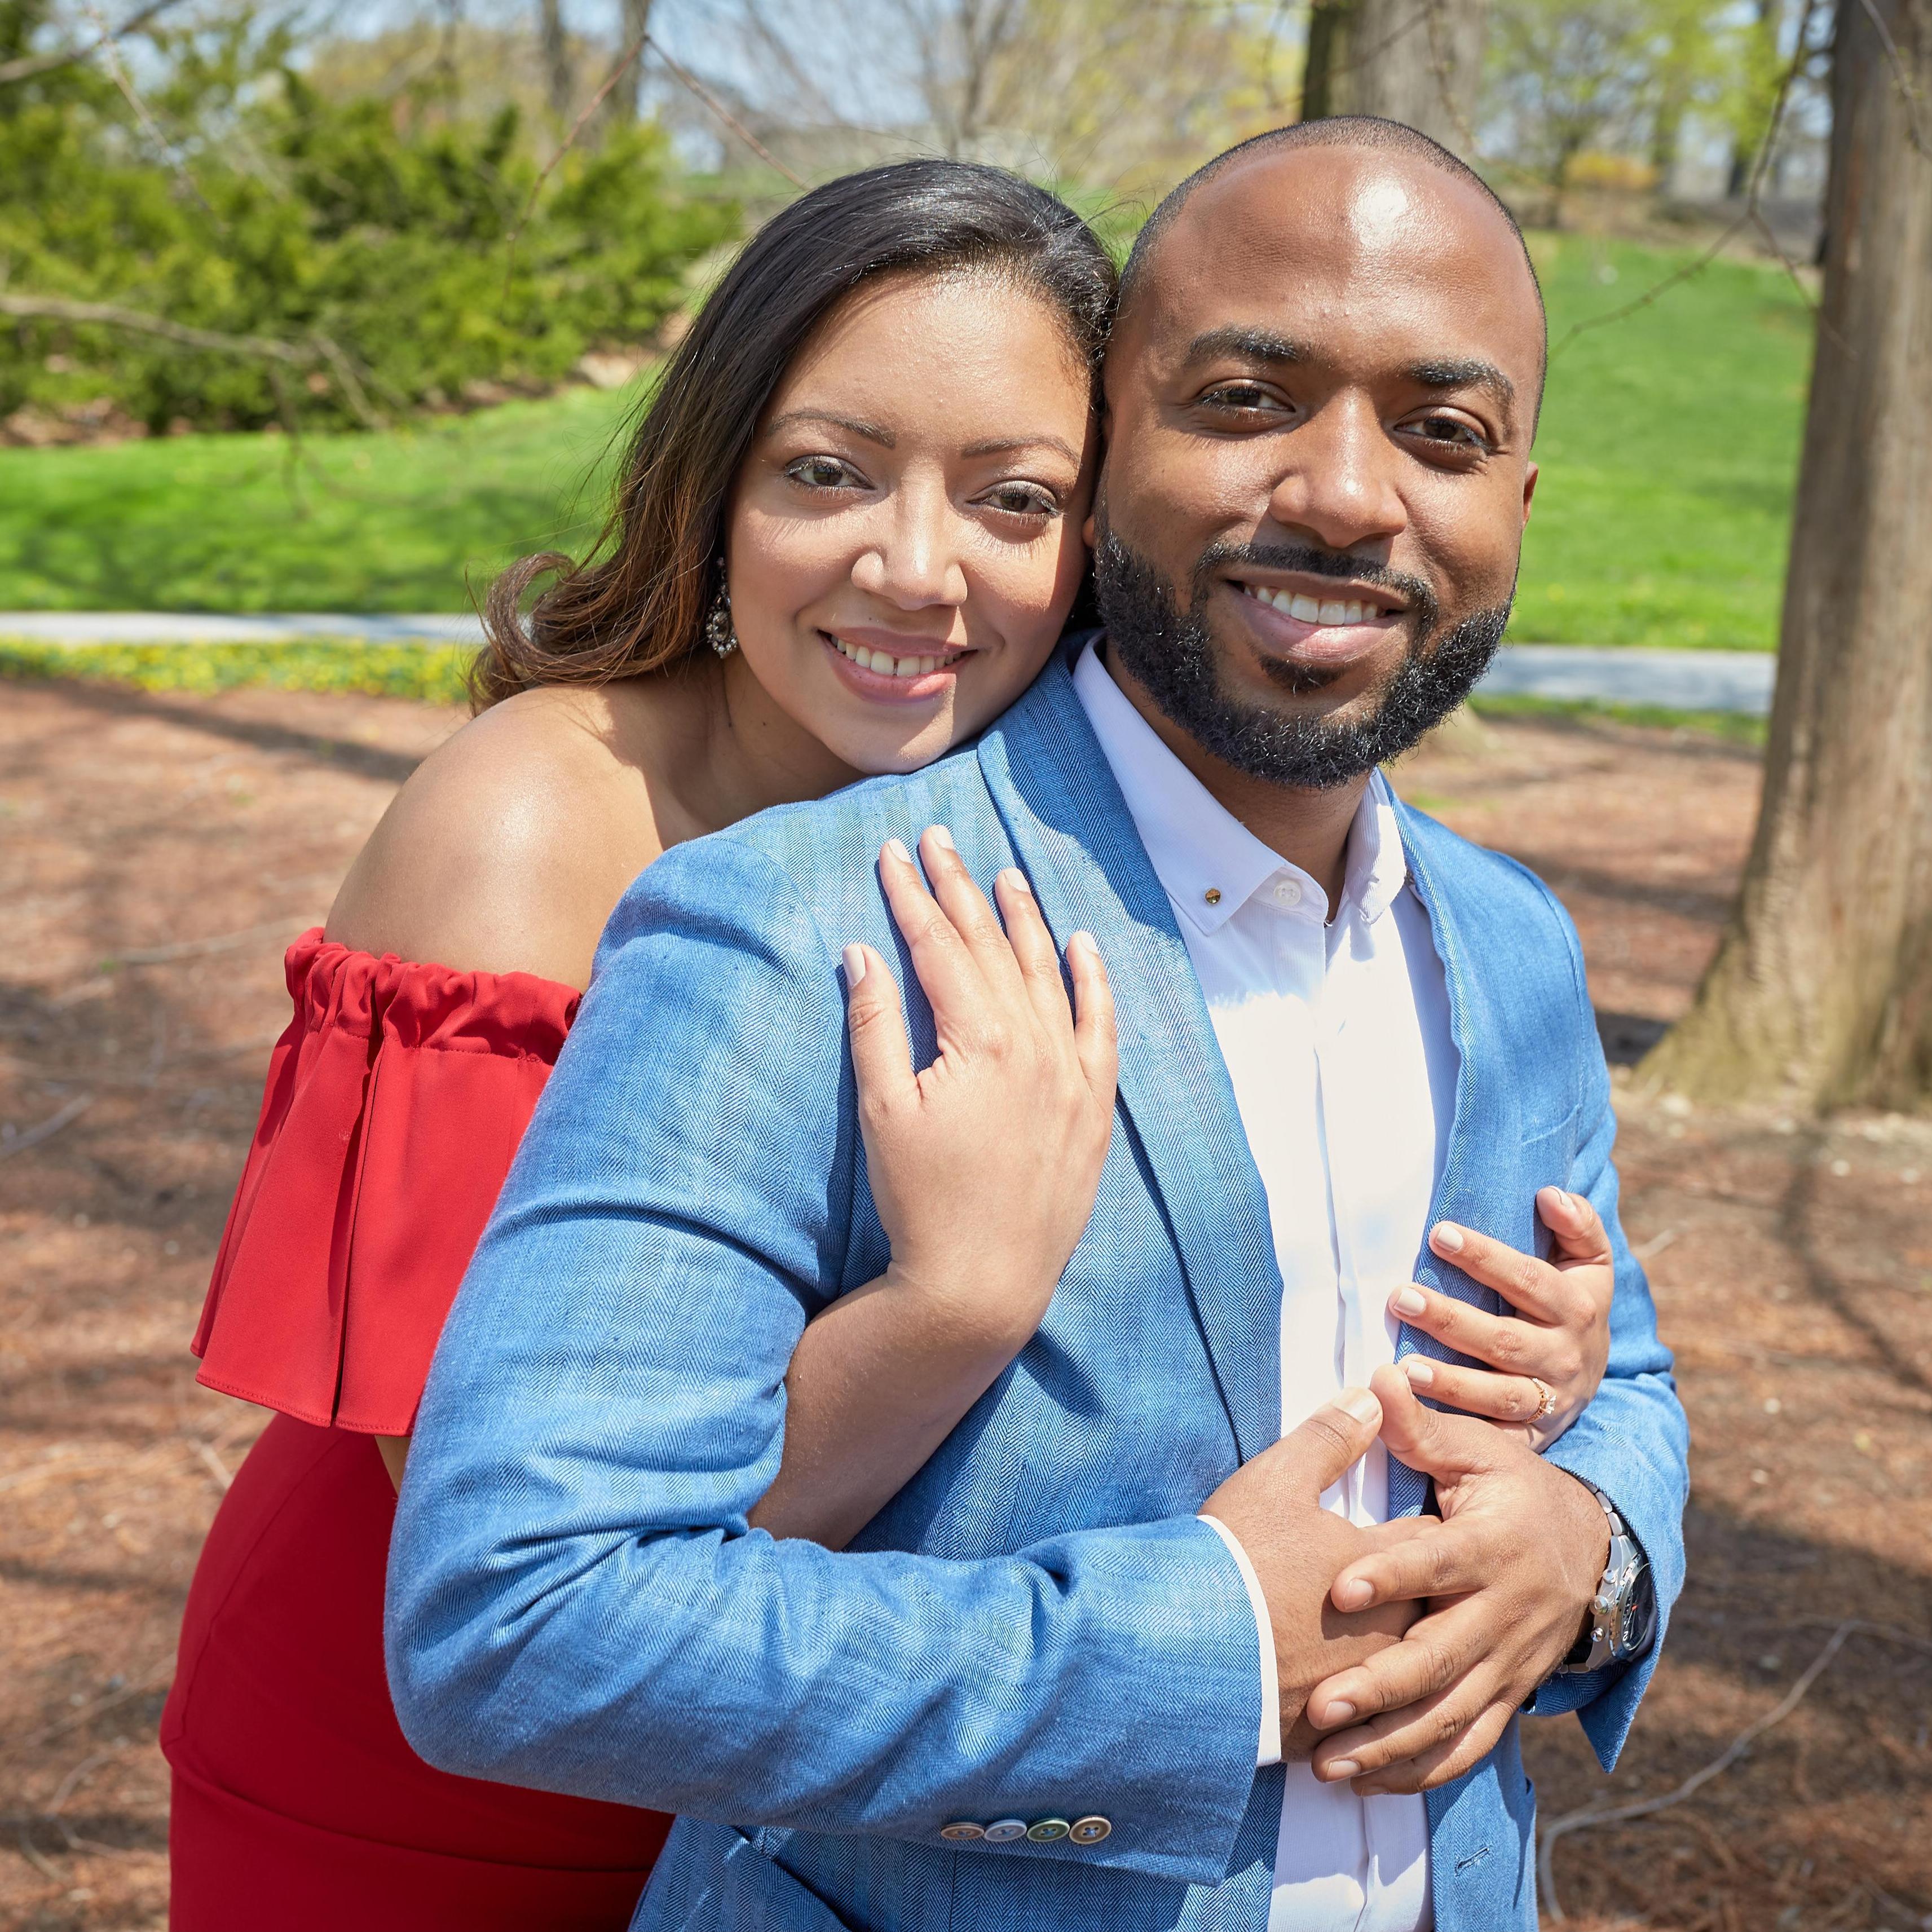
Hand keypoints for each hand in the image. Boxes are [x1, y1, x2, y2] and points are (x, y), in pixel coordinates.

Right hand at [844, 826, 1116, 1354]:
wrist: (980, 1284)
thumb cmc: (920, 1201)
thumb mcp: (882, 1109)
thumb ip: (874, 1022)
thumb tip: (862, 949)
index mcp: (979, 1039)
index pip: (940, 946)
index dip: (912, 894)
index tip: (892, 851)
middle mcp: (1035, 1045)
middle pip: (992, 947)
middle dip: (960, 889)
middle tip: (938, 839)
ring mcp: (1071, 1074)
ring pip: (1049, 974)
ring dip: (1023, 920)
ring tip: (1003, 874)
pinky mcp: (1093, 1106)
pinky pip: (1102, 1026)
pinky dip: (1093, 980)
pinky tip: (1081, 943)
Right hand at [1201, 1388, 1432, 1756]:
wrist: (1187, 1648)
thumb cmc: (1235, 1557)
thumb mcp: (1277, 1480)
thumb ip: (1330, 1438)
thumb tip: (1371, 1396)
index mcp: (1385, 1568)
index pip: (1431, 1541)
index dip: (1431, 1529)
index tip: (1433, 1524)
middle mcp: (1390, 1632)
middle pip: (1436, 1615)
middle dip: (1437, 1603)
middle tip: (1442, 1596)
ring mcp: (1364, 1687)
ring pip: (1414, 1681)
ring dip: (1414, 1672)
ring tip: (1416, 1667)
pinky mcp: (1330, 1729)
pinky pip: (1379, 1732)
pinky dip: (1383, 1729)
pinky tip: (1379, 1731)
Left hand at [1301, 1365, 1609, 1794]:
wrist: (1591, 1549)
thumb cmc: (1514, 1488)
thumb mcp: (1480, 1450)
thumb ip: (1422, 1427)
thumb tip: (1378, 1376)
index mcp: (1493, 1544)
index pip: (1437, 1561)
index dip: (1392, 1573)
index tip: (1338, 1588)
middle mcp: (1505, 1612)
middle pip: (1441, 1657)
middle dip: (1379, 1686)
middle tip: (1319, 1706)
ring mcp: (1509, 1662)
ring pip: (1451, 1715)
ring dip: (1390, 1743)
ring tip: (1328, 1762)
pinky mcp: (1508, 1694)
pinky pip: (1468, 1743)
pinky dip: (1421, 1769)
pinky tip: (1368, 1781)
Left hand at [1388, 1187, 1612, 1450]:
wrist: (1591, 1374)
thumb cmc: (1572, 1302)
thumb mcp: (1588, 1263)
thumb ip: (1578, 1225)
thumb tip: (1550, 1195)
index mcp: (1576, 1308)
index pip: (1528, 1280)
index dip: (1485, 1257)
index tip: (1439, 1234)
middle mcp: (1564, 1358)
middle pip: (1504, 1340)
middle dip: (1451, 1318)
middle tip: (1401, 1296)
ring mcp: (1547, 1401)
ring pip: (1497, 1394)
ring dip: (1449, 1382)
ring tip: (1404, 1367)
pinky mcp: (1529, 1435)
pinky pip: (1493, 1437)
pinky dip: (1458, 1431)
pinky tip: (1418, 1417)